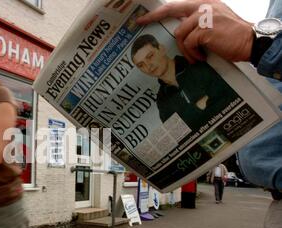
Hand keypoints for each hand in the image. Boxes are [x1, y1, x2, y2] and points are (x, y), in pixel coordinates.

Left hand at [136, 0, 253, 63]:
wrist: (251, 42)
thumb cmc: (232, 37)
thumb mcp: (213, 23)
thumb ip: (197, 22)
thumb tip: (178, 32)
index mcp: (204, 3)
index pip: (177, 5)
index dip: (160, 11)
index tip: (143, 17)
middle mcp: (203, 5)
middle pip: (171, 9)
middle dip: (153, 16)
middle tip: (140, 22)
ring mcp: (203, 16)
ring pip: (180, 34)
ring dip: (186, 50)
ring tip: (197, 56)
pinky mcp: (204, 29)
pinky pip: (188, 44)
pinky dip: (193, 54)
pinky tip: (203, 57)